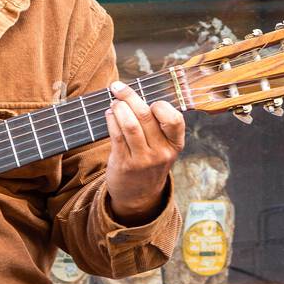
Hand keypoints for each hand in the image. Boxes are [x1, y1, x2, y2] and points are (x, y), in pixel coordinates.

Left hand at [104, 80, 183, 223]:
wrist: (139, 196)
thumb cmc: (149, 163)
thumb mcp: (163, 148)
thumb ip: (157, 125)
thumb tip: (136, 94)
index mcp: (175, 145)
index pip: (174, 119)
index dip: (160, 105)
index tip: (149, 100)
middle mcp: (161, 152)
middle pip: (147, 116)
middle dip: (130, 96)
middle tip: (118, 87)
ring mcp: (143, 159)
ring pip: (130, 124)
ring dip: (118, 108)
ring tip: (113, 102)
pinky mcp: (125, 163)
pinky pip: (116, 135)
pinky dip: (111, 120)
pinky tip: (109, 114)